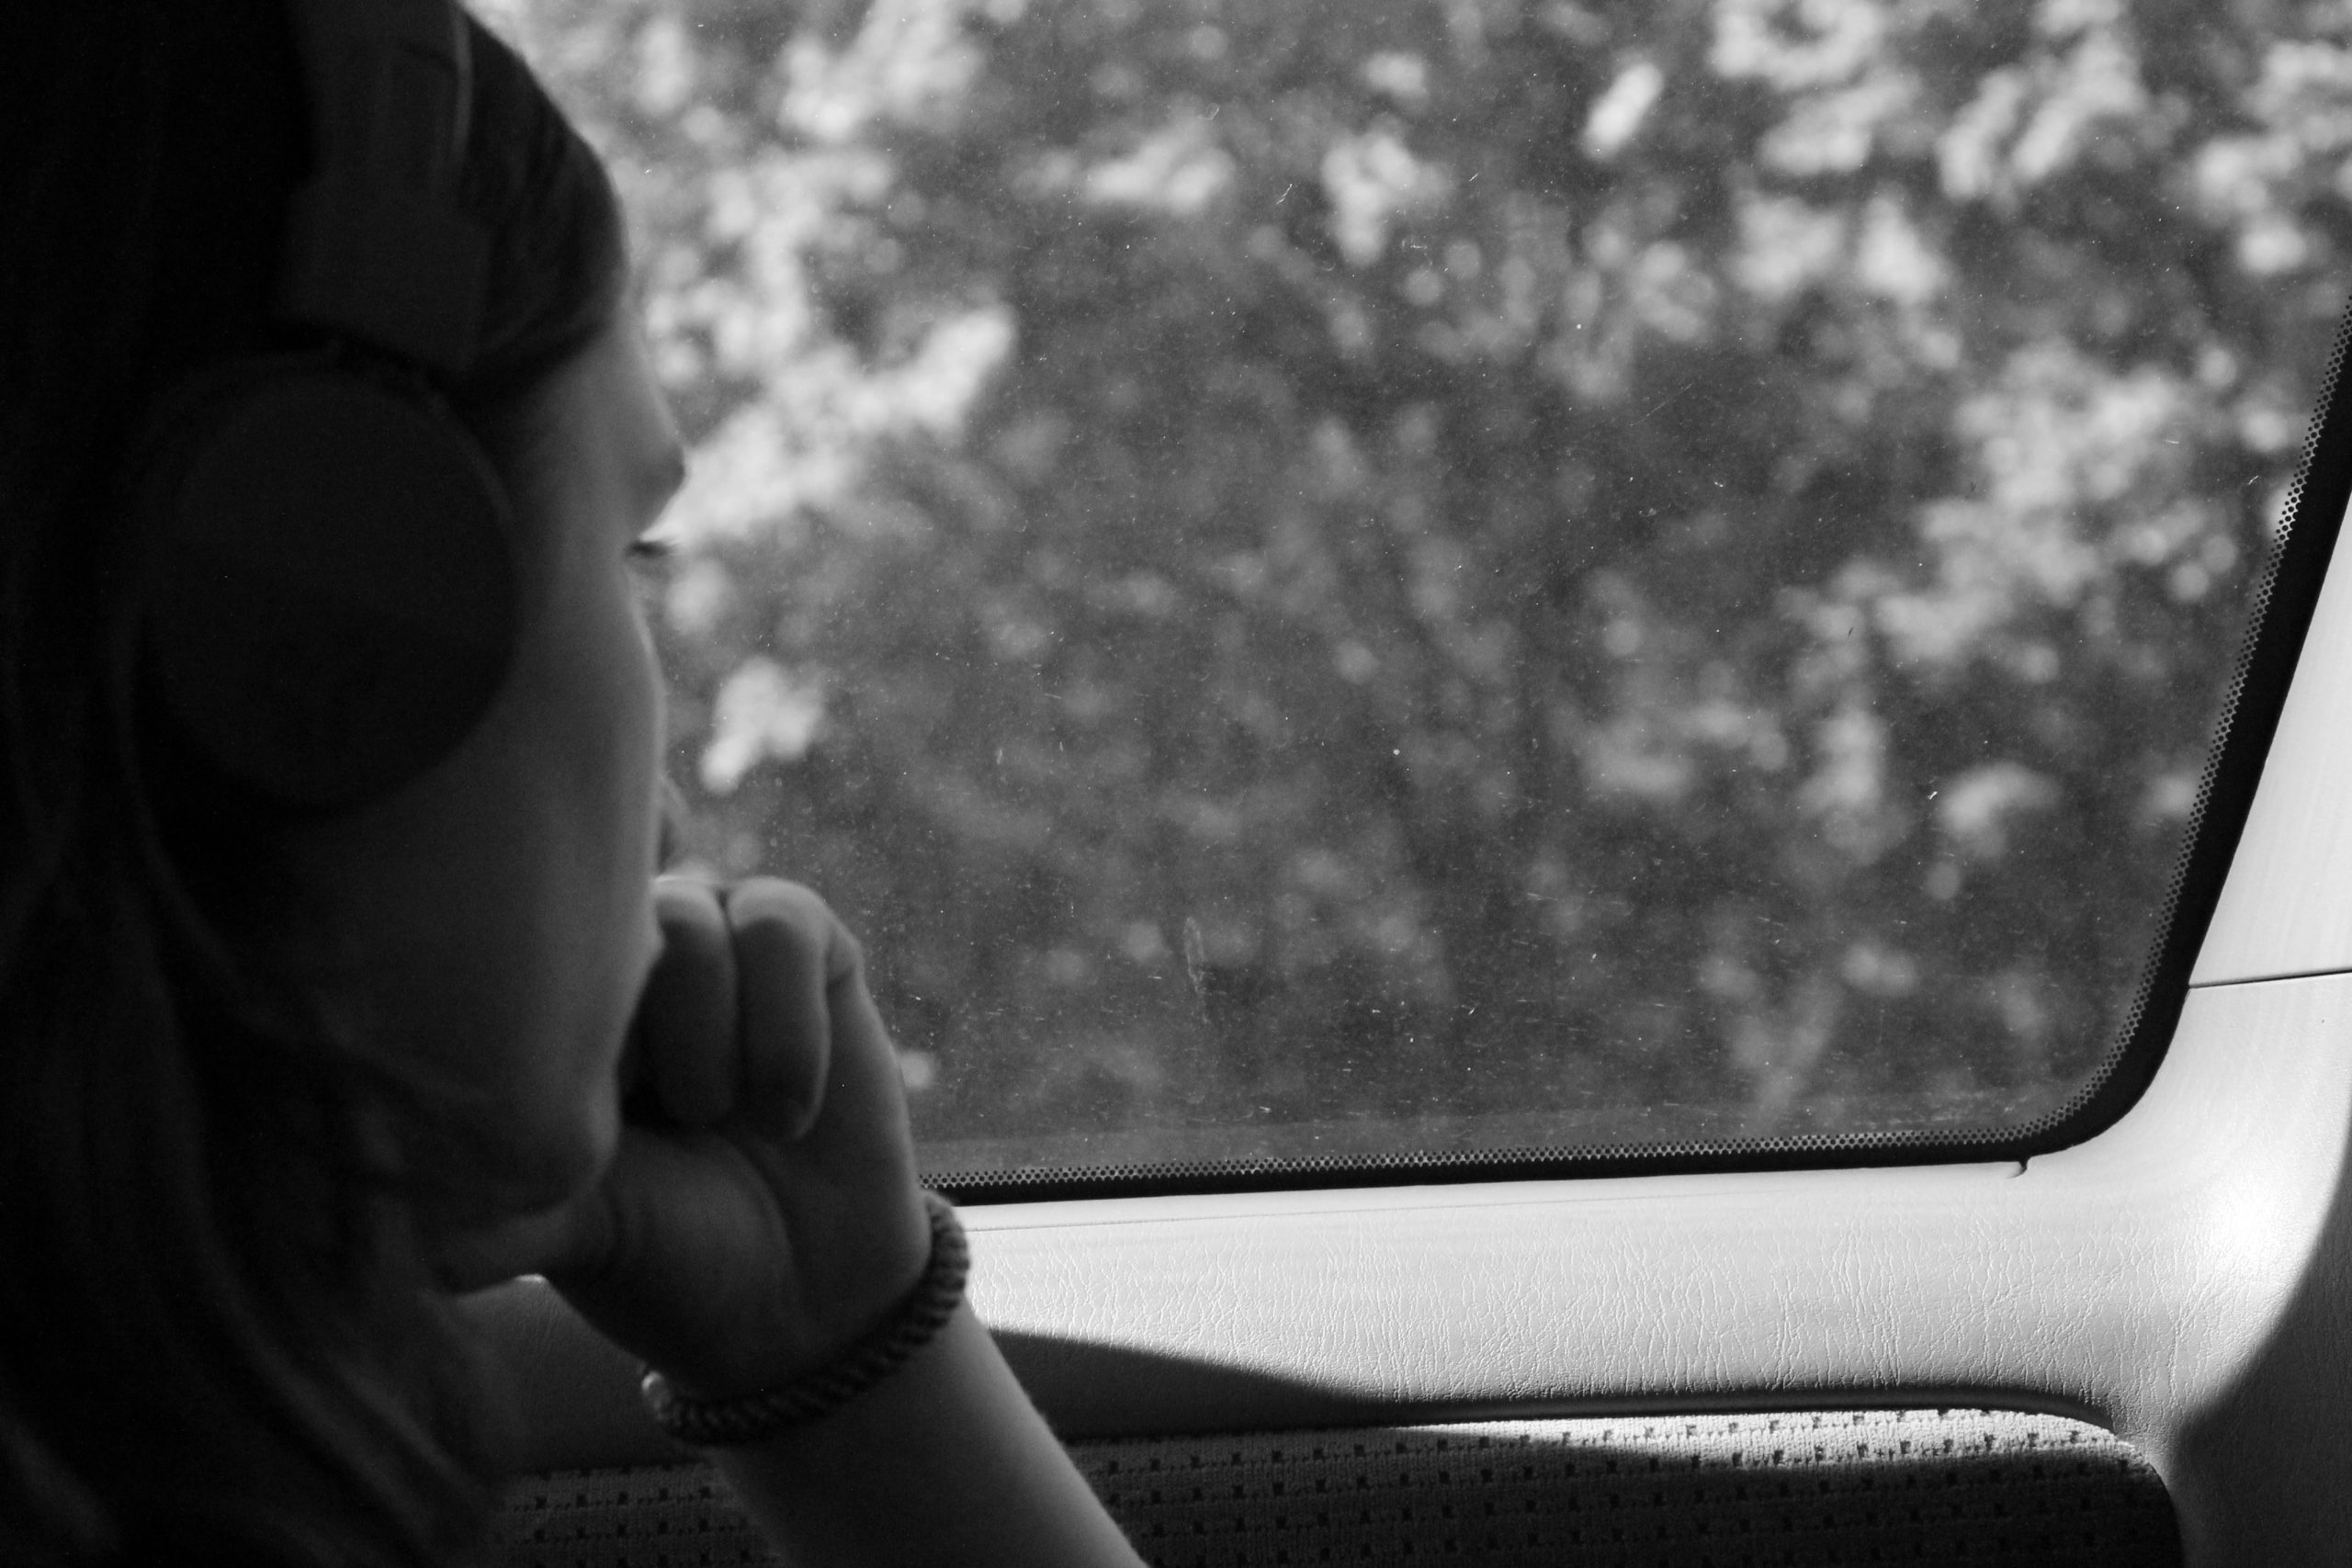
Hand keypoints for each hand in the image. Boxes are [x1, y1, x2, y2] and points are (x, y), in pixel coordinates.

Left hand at [454, 877, 933, 1399]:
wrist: (811, 1296)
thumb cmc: (670, 1255)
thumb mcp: (572, 1230)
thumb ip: (493, 1213)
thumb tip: (406, 1246)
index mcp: (548, 1017)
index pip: (509, 943)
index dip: (542, 1017)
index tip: (584, 1117)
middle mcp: (628, 964)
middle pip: (599, 922)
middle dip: (629, 1040)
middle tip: (662, 1128)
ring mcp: (718, 945)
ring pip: (689, 920)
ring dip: (706, 1040)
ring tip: (719, 1120)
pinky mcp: (811, 948)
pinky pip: (783, 926)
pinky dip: (784, 1032)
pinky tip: (786, 1112)